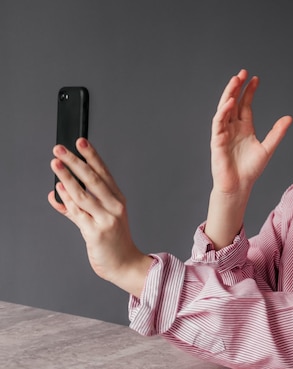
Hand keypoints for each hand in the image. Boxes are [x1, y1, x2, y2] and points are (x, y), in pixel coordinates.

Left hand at [48, 138, 152, 296]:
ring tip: (55, 165)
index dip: (91, 156)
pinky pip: (78, 214)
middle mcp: (114, 206)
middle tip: (61, 150)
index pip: (103, 172)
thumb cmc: (113, 242)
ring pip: (83, 195)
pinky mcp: (96, 232)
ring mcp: (106, 219)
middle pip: (93, 179)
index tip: (80, 142)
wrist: (124, 264)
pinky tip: (58, 191)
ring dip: (67, 178)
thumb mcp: (99, 219)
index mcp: (117, 199)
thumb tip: (57, 193)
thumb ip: (77, 207)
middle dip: (76, 162)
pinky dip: (67, 202)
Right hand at [206, 69, 291, 247]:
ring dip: (229, 94)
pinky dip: (223, 112)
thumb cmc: (251, 170)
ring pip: (224, 109)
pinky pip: (219, 123)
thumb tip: (289, 118)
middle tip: (242, 73)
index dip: (249, 91)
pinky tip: (229, 103)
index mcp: (244, 127)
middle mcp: (233, 127)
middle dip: (237, 87)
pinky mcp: (217, 140)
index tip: (255, 78)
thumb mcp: (268, 148)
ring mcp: (224, 132)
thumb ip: (277, 132)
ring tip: (234, 81)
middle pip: (233, 102)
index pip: (245, 104)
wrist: (240, 185)